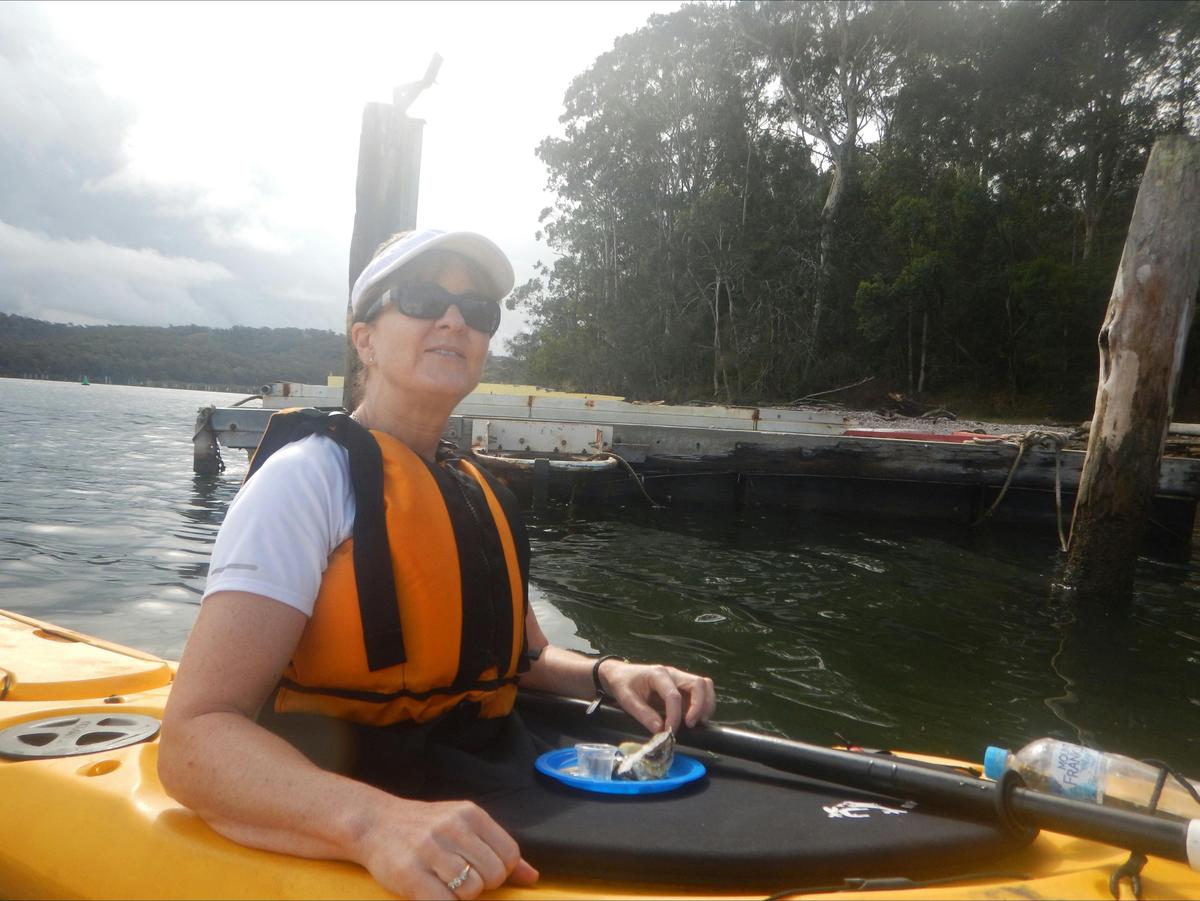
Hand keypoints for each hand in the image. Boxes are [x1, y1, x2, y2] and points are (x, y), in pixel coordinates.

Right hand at [355, 796, 538, 899]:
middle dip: (482, 885)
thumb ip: (497, 848)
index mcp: (470, 814)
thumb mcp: (464, 826)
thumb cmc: (425, 827)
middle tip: (462, 879)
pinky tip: (434, 892)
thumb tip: (531, 876)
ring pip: (471, 890)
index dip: (501, 872)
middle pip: (492, 874)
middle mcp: (452, 828)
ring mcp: (429, 850)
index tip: (483, 871)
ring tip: (445, 883)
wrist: (376, 823)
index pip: (508, 854)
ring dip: (461, 896)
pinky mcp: (409, 873)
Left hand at [599, 661, 715, 732]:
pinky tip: (695, 718)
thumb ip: (643, 714)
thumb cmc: (623, 684)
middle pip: (698, 684)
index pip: (673, 695)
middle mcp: (673, 673)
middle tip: (690, 724)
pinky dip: (704, 705)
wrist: (621, 674)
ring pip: (705, 685)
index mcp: (657, 674)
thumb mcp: (626, 699)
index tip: (670, 731)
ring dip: (706, 704)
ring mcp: (680, 678)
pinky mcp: (683, 686)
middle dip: (699, 706)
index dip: (675, 715)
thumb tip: (660, 730)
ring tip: (697, 722)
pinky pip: (702, 691)